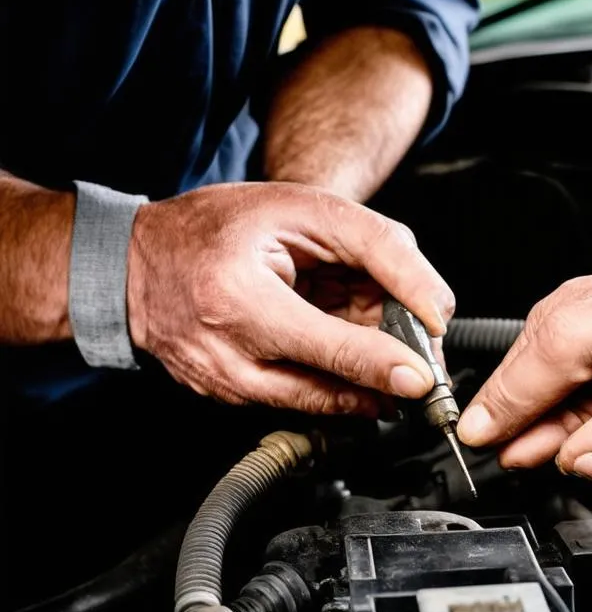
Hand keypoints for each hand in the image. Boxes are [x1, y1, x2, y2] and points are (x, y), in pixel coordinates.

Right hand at [126, 182, 454, 413]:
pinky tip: (347, 356)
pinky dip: (333, 381)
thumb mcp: (308, 210)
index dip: (382, 363)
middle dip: (383, 376)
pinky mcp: (228, 397)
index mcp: (237, 299)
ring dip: (363, 382)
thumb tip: (434, 307)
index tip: (422, 379)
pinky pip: (298, 399)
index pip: (328, 345)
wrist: (137, 262)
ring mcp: (223, 383)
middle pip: (326, 384)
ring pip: (318, 401)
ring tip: (389, 354)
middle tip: (424, 364)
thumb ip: (379, 250)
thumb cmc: (220, 226)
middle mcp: (225, 355)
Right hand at [457, 247, 591, 480]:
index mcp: (563, 337)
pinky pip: (580, 375)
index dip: (499, 439)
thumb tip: (577, 466)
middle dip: (570, 433)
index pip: (505, 402)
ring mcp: (573, 314)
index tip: (490, 459)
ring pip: (559, 392)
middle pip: (529, 399)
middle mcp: (558, 318)